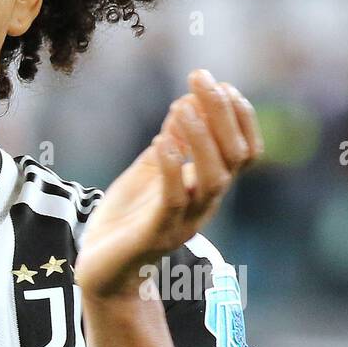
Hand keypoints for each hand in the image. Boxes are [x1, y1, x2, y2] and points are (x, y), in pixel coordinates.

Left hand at [74, 69, 263, 300]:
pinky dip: (171, 169)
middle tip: (201, 77)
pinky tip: (161, 141)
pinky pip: (172, 202)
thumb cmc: (128, 217)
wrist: (101, 269)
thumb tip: (186, 102)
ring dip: (201, 138)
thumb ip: (171, 141)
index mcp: (207, 187)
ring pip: (212, 180)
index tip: (221, 83)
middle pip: (235, 158)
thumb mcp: (150, 170)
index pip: (245, 151)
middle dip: (222, 113)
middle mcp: (204, 204)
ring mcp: (182, 221)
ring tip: (182, 105)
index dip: (240, 117)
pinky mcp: (154, 235)